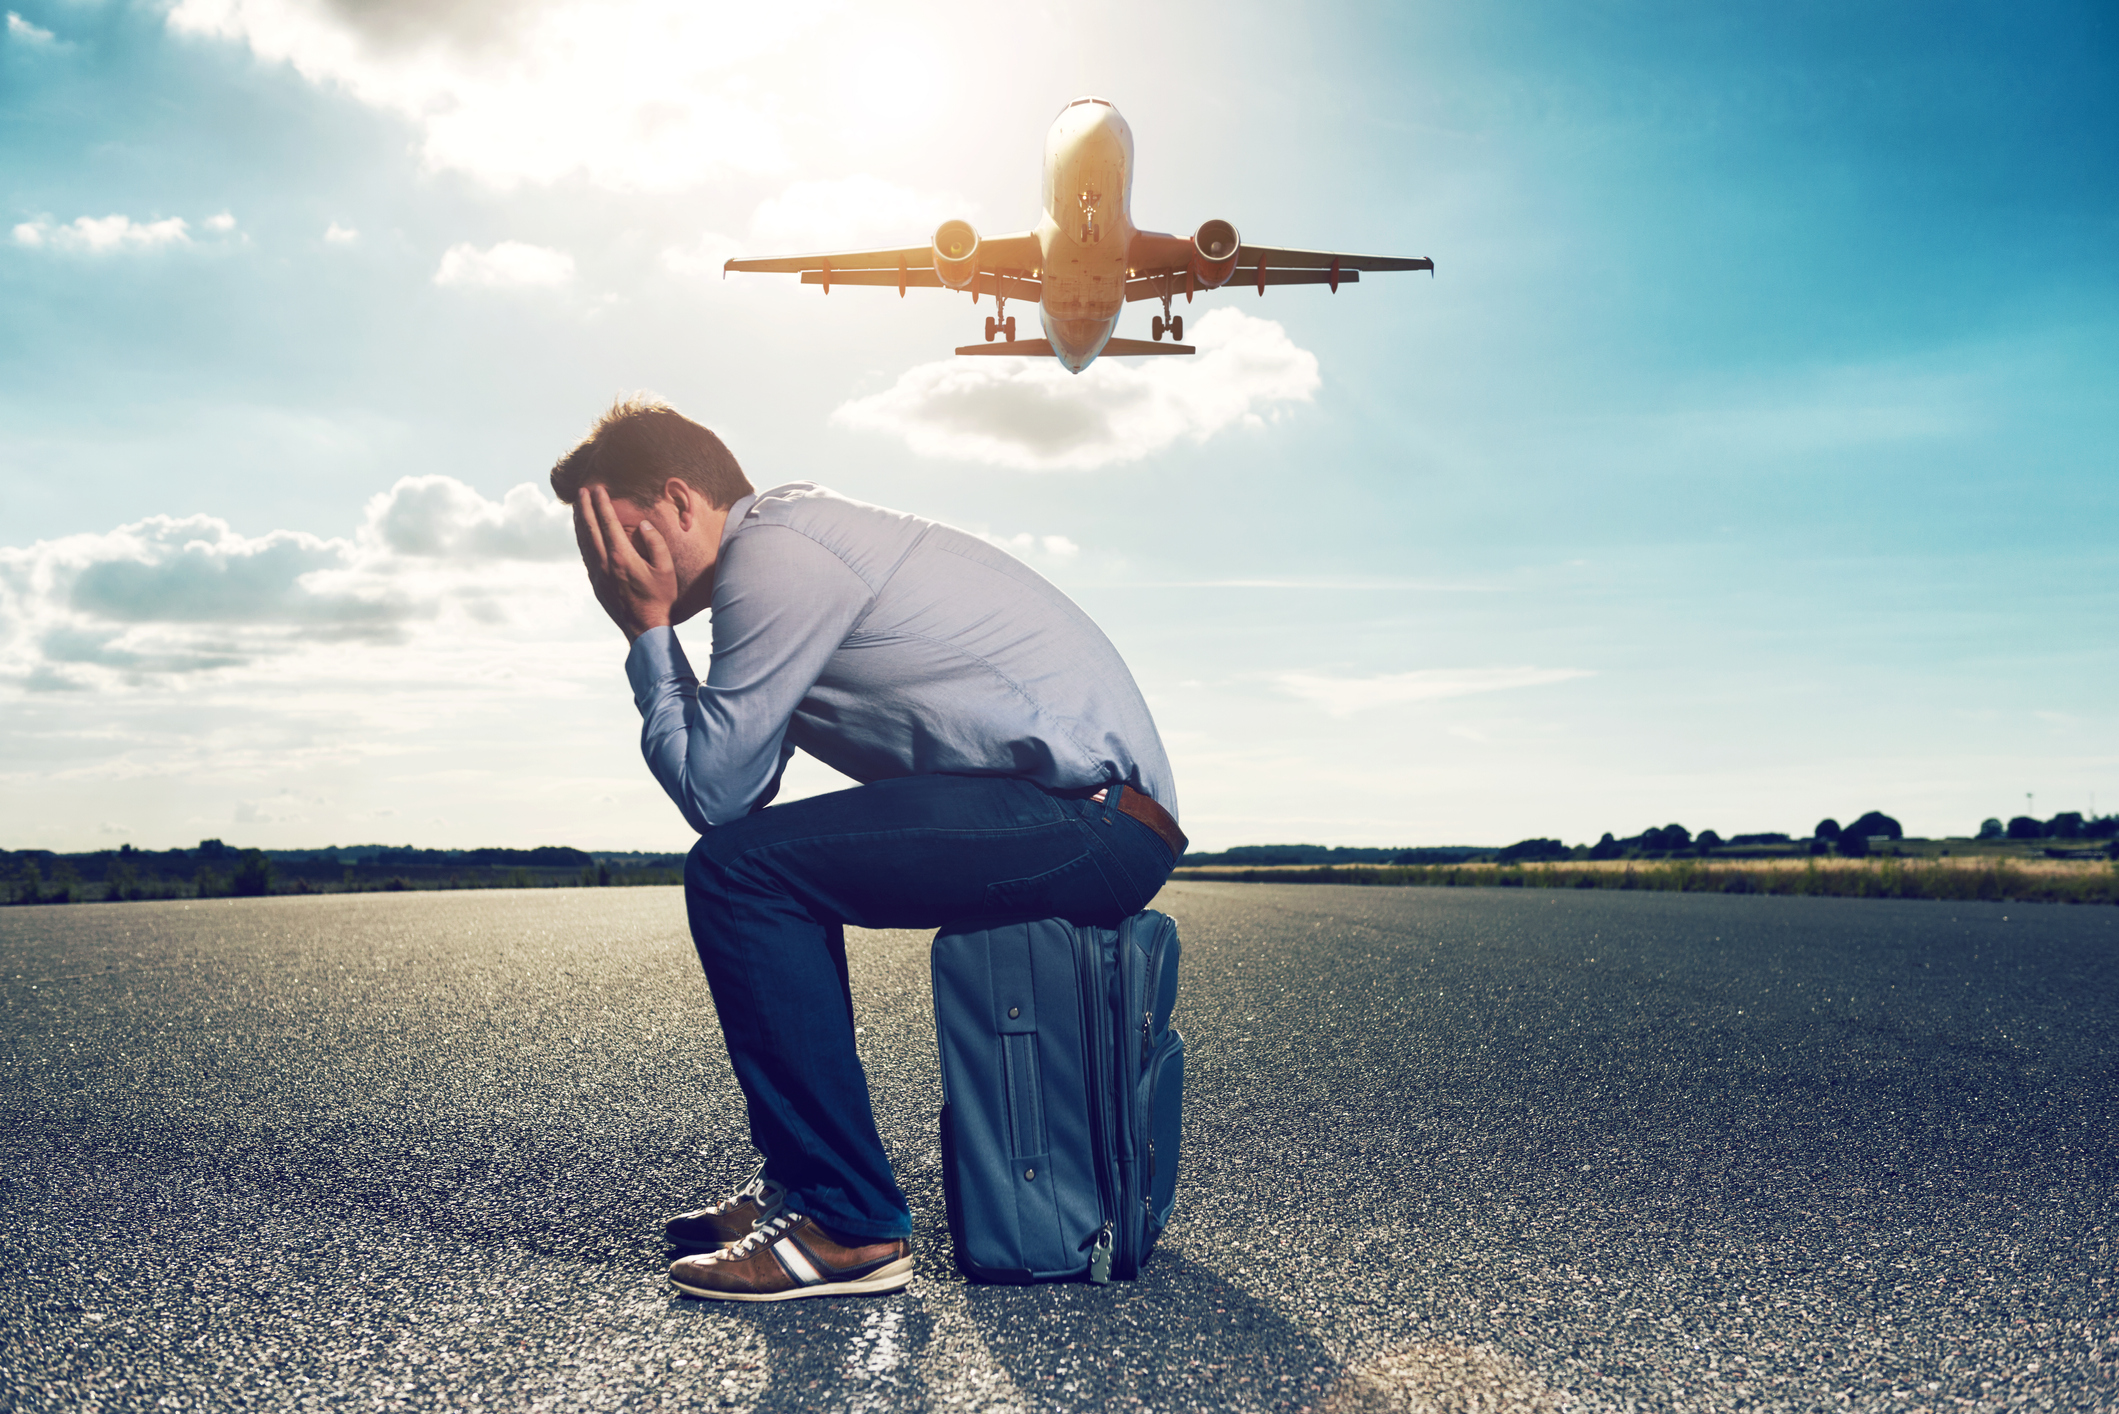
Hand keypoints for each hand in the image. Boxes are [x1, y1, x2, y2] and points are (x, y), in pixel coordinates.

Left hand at [574, 485, 680, 641]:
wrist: (644, 628)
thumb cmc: (659, 599)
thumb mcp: (666, 569)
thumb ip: (656, 543)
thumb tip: (643, 525)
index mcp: (622, 556)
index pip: (608, 523)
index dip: (602, 503)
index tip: (599, 489)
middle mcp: (605, 563)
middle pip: (590, 528)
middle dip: (585, 507)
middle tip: (582, 490)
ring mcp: (598, 574)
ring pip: (584, 542)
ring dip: (580, 522)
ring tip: (577, 507)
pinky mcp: (596, 583)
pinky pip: (585, 555)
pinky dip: (582, 539)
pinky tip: (583, 533)